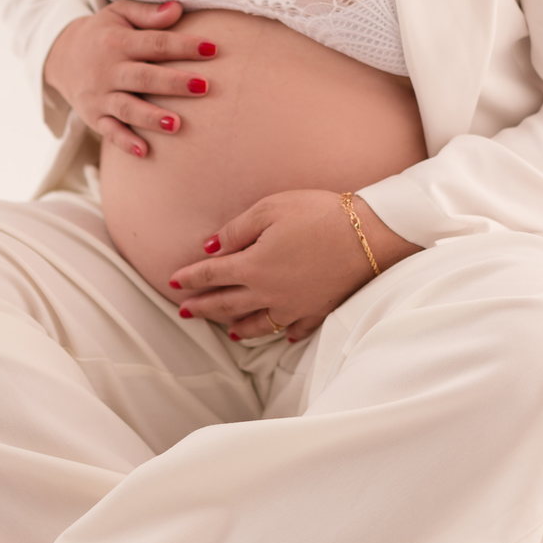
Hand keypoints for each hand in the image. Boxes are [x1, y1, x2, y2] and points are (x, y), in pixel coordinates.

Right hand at [43, 0, 215, 158]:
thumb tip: (177, 8)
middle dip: (173, 83)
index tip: (212, 48)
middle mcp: (108, 69)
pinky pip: (109, 131)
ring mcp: (99, 95)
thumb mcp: (119, 13)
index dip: (184, 45)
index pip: (155, 43)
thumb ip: (147, 12)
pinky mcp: (94, 116)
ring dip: (151, 117)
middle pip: (143, 77)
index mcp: (117, 42)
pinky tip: (144, 152)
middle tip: (203, 86)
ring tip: (176, 124)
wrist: (60, 55)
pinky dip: (124, 142)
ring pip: (127, 107)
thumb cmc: (103, 33)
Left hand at [166, 190, 419, 340]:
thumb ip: (236, 230)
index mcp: (253, 267)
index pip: (212, 275)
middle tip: (185, 312)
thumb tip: (210, 247)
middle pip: (227, 305)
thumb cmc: (318, 214)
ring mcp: (294, 307)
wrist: (369, 234)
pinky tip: (280, 334)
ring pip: (258, 324)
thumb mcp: (270, 209)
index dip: (190, 278)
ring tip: (227, 331)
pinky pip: (295, 329)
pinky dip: (283, 333)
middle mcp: (269, 294)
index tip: (174, 281)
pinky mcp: (319, 310)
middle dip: (203, 308)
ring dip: (238, 328)